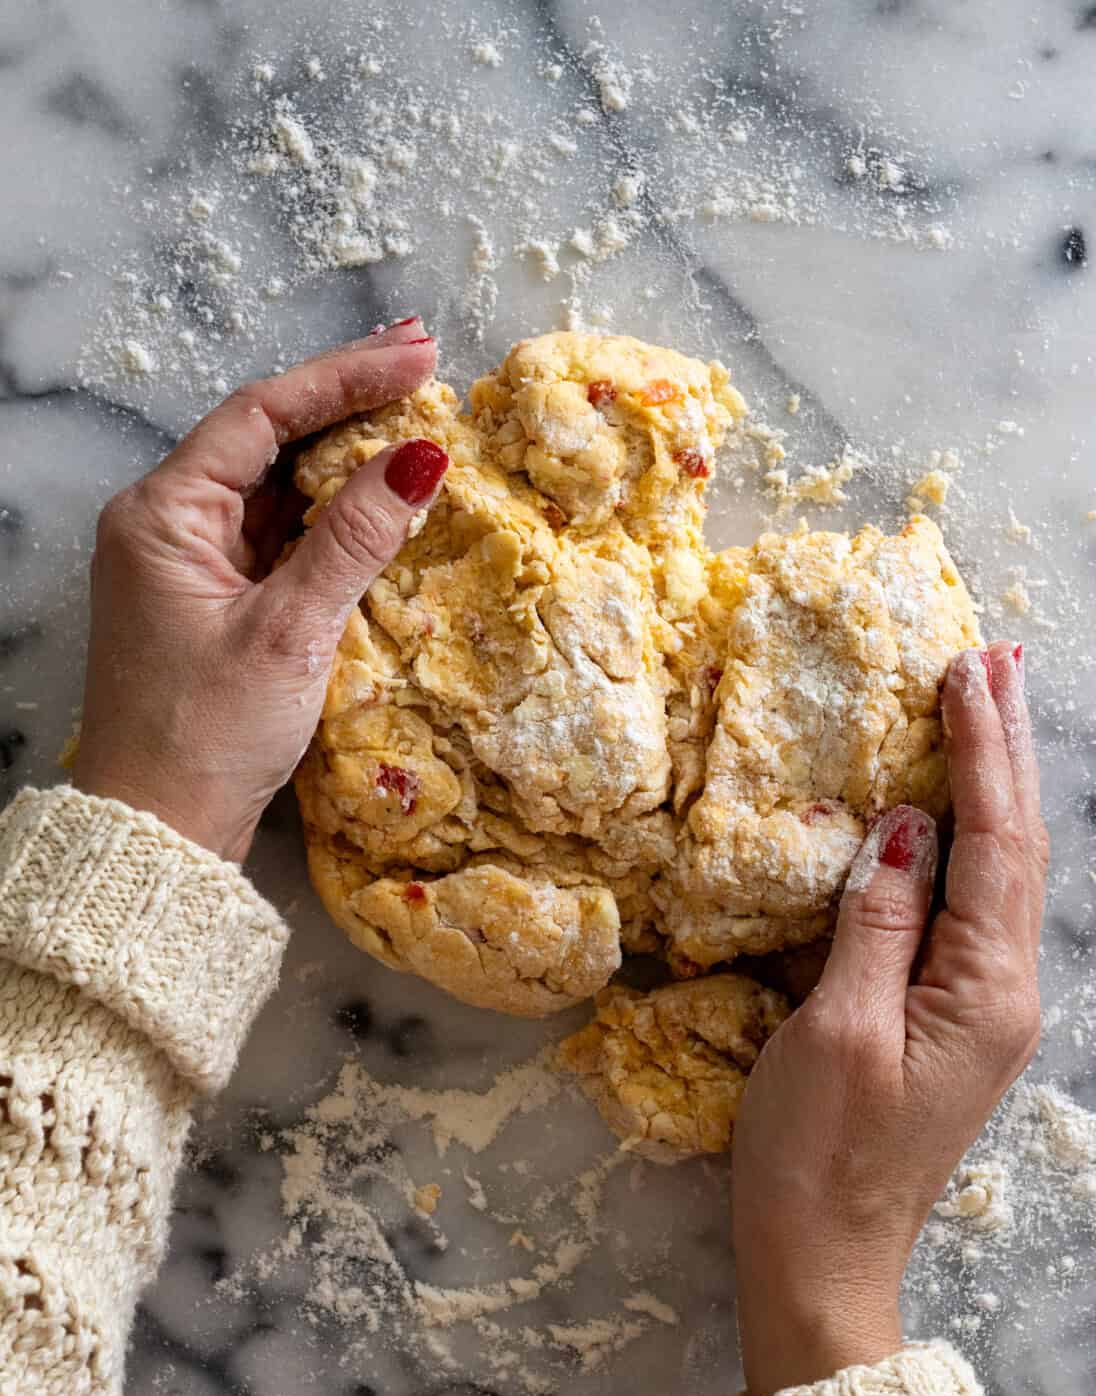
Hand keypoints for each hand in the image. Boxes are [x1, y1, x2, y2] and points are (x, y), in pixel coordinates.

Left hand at [72, 320, 447, 861]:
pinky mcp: (216, 603)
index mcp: (162, 515)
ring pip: (276, 485)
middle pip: (266, 438)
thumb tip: (419, 458)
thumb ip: (353, 540)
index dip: (343, 376)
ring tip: (418, 417)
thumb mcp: (289, 633)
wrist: (161, 832)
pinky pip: (280, 537)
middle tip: (424, 360)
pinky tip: (381, 500)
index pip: (260, 414)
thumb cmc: (205, 736)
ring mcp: (190, 564)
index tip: (416, 352)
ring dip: (344, 456)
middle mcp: (167, 526)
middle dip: (347, 400)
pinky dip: (332, 516)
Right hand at [732, 642, 1048, 1395]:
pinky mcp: (953, 1025)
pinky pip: (971, 910)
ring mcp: (984, 1011)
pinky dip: (967, 842)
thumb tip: (902, 826)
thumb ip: (875, 920)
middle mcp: (1005, 993)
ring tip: (986, 707)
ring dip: (993, 785)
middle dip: (1006, 747)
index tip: (966, 666)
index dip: (981, 748)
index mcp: (986, 990)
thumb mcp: (835, 1030)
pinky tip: (952, 814)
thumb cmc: (817, 1156)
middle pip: (1018, 846)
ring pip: (1000, 874)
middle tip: (996, 656)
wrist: (824, 1261)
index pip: (996, 840)